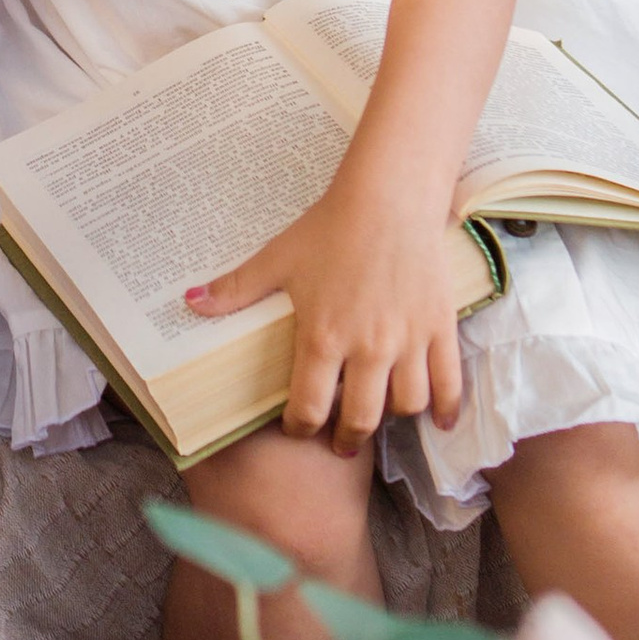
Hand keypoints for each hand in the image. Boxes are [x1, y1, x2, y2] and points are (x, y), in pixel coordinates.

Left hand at [185, 173, 466, 456]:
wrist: (389, 198)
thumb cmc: (331, 227)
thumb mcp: (278, 258)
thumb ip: (236, 288)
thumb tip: (189, 302)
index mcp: (322, 337)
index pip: (309, 407)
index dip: (301, 427)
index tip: (299, 428)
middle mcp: (367, 348)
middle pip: (360, 418)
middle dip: (347, 437)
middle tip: (341, 441)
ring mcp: (408, 341)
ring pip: (406, 405)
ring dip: (392, 418)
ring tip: (380, 415)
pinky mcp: (440, 328)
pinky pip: (449, 382)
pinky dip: (446, 408)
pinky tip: (438, 420)